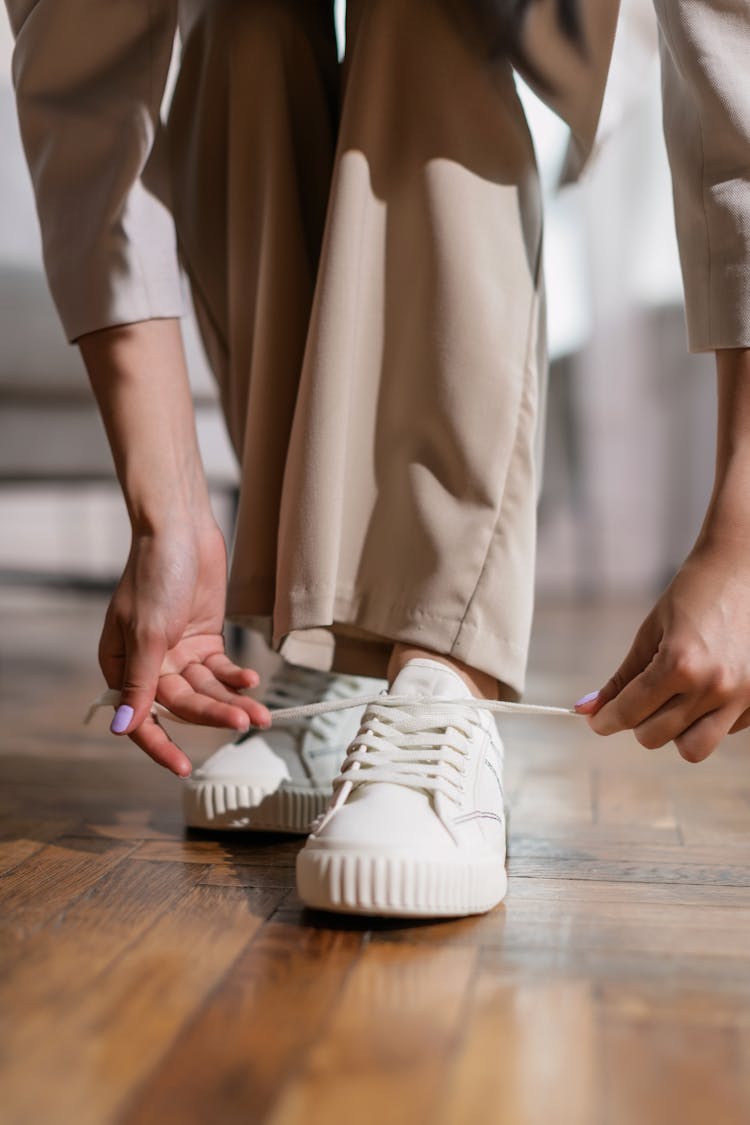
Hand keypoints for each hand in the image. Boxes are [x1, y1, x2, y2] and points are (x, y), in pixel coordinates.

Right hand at [100, 520, 270, 775]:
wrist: (181, 530)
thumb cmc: (155, 575)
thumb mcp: (146, 633)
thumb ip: (139, 683)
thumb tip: (121, 728)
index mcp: (120, 665)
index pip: (140, 717)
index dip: (159, 745)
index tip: (181, 769)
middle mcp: (148, 664)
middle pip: (182, 705)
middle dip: (214, 714)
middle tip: (246, 722)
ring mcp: (178, 653)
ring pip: (206, 690)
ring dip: (232, 700)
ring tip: (261, 711)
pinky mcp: (204, 640)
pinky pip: (220, 670)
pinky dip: (236, 677)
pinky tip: (251, 681)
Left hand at [575, 536, 749, 761]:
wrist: (745, 569)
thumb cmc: (694, 593)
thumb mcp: (651, 632)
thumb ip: (623, 677)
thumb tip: (589, 709)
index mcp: (679, 664)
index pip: (629, 712)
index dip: (605, 720)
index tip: (597, 721)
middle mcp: (713, 687)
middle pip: (655, 737)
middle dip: (637, 723)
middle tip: (637, 701)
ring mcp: (742, 697)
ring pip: (693, 748)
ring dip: (674, 731)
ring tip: (672, 702)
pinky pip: (723, 731)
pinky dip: (706, 719)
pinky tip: (704, 689)